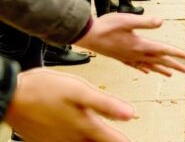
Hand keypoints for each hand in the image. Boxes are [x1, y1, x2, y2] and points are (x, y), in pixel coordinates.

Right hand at [5, 69, 133, 141]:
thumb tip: (130, 114)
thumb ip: (106, 104)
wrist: (11, 96)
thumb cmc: (45, 89)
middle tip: (118, 140)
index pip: (113, 141)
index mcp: (86, 126)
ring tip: (100, 138)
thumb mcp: (79, 90)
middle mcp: (73, 139)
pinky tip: (78, 137)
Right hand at [76, 14, 184, 75]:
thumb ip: (145, 22)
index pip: (163, 50)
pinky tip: (146, 71)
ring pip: (149, 65)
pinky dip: (144, 69)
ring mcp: (128, 57)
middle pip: (159, 61)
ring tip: (171, 74)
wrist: (86, 35)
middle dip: (173, 65)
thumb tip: (161, 21)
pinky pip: (136, 66)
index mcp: (140, 45)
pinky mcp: (120, 57)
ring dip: (161, 69)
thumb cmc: (106, 26)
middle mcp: (136, 54)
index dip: (177, 53)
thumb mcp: (127, 20)